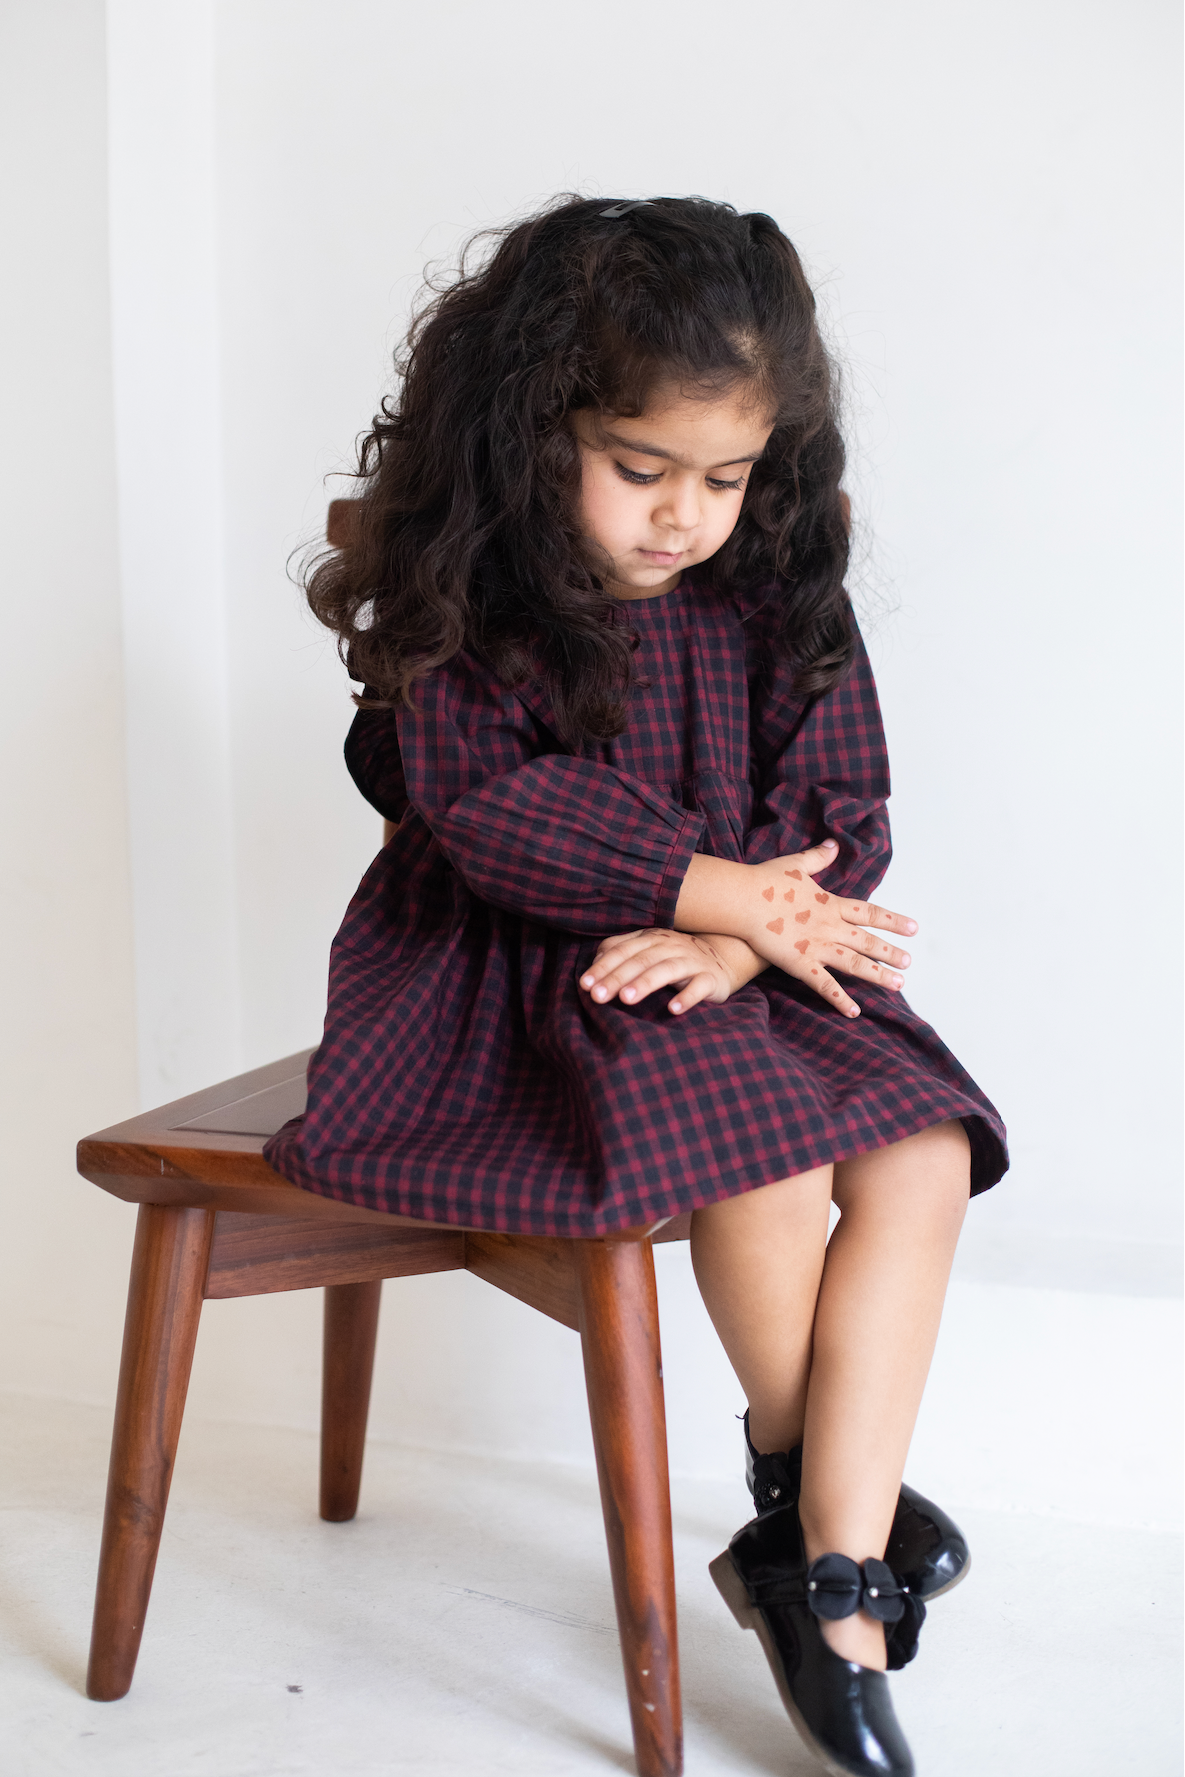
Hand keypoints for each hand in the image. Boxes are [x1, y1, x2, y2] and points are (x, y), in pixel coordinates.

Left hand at [578, 928, 754, 1016]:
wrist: (721, 961)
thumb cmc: (674, 959)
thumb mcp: (648, 951)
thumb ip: (621, 952)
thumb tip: (594, 963)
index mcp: (651, 939)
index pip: (622, 951)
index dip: (603, 967)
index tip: (585, 985)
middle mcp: (670, 946)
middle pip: (640, 960)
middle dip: (617, 978)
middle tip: (597, 996)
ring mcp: (692, 962)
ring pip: (666, 970)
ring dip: (645, 983)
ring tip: (626, 999)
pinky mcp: (711, 979)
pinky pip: (699, 987)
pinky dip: (687, 997)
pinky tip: (673, 1009)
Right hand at [741, 838, 916, 1018]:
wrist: (744, 898)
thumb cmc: (765, 880)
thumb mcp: (796, 864)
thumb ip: (817, 857)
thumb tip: (833, 844)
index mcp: (830, 904)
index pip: (869, 913)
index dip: (892, 921)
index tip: (913, 928)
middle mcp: (830, 927)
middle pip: (867, 941)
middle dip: (890, 952)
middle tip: (908, 962)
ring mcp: (817, 946)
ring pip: (855, 964)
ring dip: (878, 975)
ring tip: (898, 984)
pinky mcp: (800, 964)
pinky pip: (825, 985)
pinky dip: (840, 999)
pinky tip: (855, 1012)